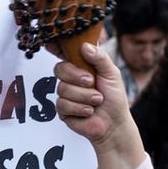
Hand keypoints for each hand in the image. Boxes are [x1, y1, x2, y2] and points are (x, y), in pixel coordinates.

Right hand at [55, 42, 147, 168]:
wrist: (114, 124)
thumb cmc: (114, 99)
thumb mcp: (112, 74)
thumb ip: (100, 58)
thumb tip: (84, 46)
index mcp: (82, 66)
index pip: (64, 53)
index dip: (56, 47)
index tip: (53, 44)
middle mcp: (71, 79)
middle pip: (60, 69)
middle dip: (77, 76)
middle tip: (91, 82)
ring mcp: (66, 94)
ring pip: (63, 88)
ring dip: (84, 96)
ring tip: (97, 101)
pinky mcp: (63, 110)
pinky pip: (63, 104)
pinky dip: (80, 108)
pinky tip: (89, 111)